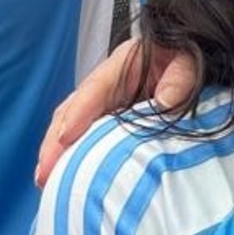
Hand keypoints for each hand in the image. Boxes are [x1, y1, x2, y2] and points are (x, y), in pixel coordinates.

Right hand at [35, 38, 194, 187]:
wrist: (188, 56)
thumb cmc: (187, 58)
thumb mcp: (188, 64)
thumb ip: (178, 82)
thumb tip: (163, 104)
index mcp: (124, 66)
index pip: (95, 89)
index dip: (79, 113)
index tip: (65, 137)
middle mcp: (107, 83)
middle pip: (73, 109)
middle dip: (55, 140)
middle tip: (44, 171)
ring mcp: (105, 100)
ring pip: (72, 122)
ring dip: (56, 149)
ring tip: (45, 178)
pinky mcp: (109, 115)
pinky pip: (85, 132)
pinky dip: (72, 151)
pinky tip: (64, 172)